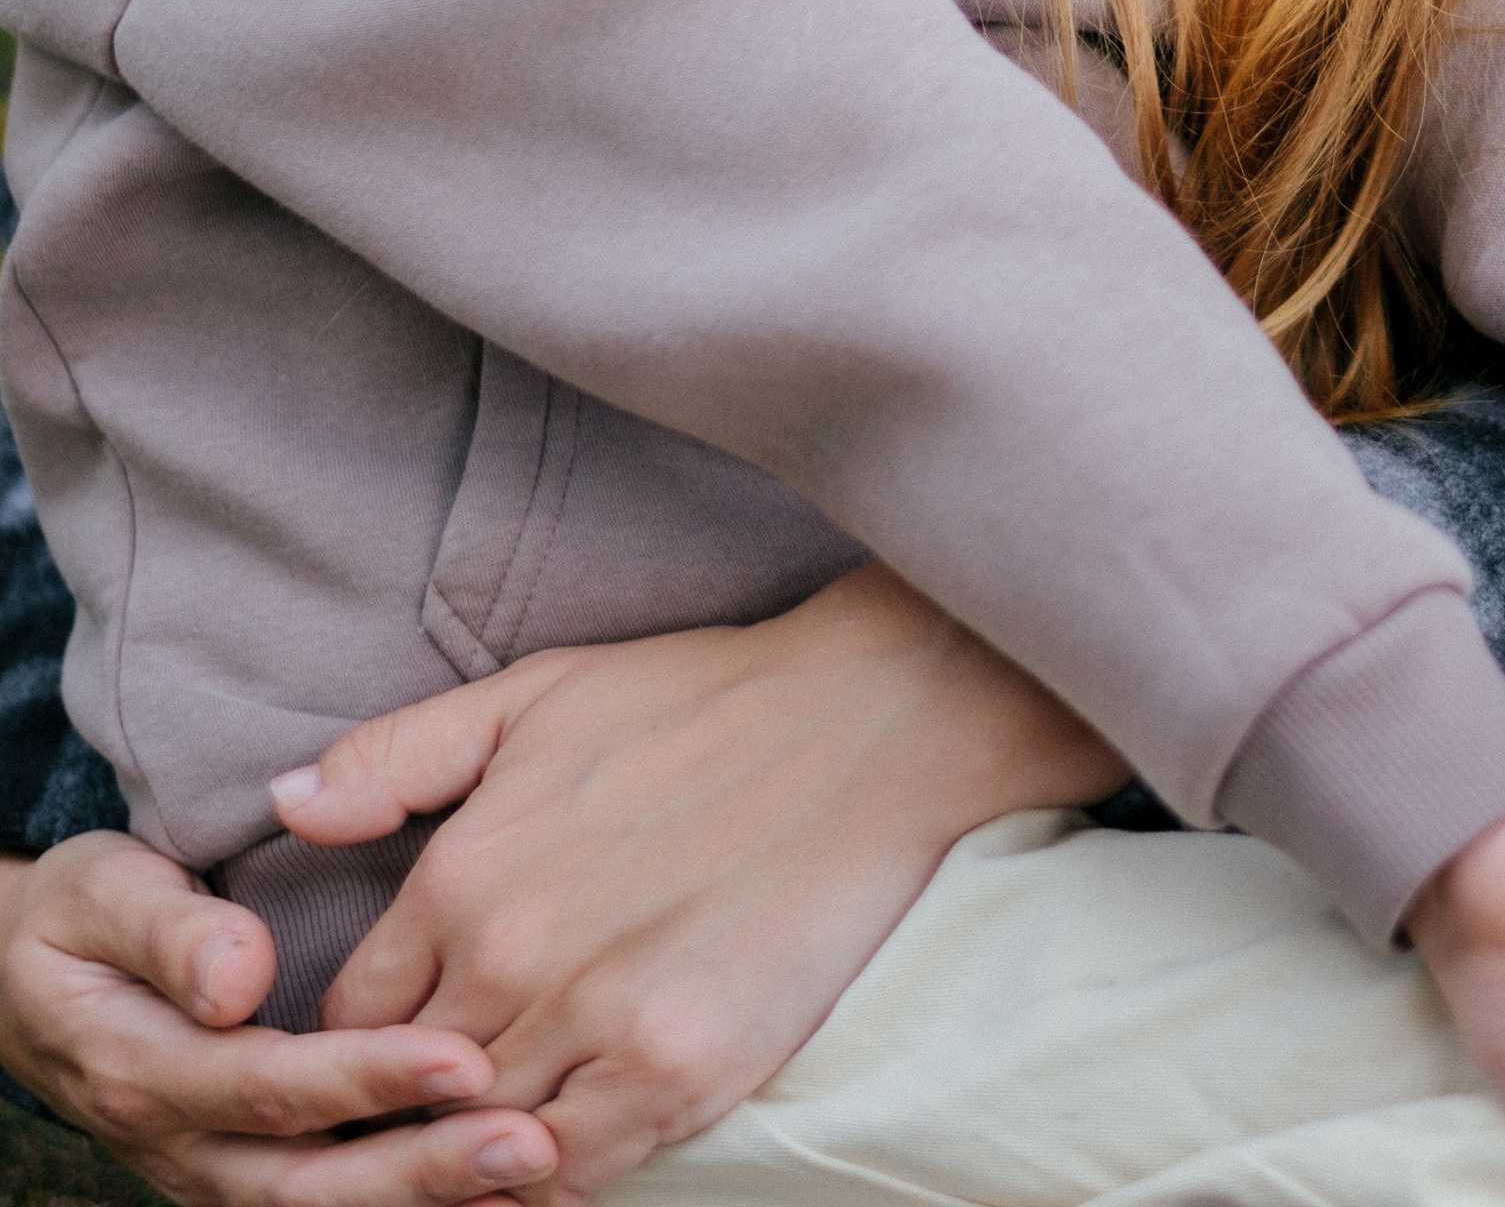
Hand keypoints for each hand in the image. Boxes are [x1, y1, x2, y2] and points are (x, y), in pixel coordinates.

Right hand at [0, 834, 555, 1206]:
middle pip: (310, 1178)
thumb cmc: (82, 921)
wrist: (28, 984)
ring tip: (533, 1163)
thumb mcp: (99, 897)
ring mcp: (216, 1171)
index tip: (461, 1056)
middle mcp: (186, 1143)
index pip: (271, 1085)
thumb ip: (169, 932)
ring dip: (429, 1196)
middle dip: (423, 1165)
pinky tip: (495, 1192)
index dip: (368, 1077)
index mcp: (148, 1068)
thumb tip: (238, 974)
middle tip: (527, 1135)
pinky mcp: (249, 1172)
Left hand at [273, 567, 1120, 1205]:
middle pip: (407, 1093)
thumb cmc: (698, 704)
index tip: (390, 1047)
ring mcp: (594, 1023)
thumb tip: (287, 808)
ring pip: (477, 1147)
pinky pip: (568, 1178)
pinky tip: (553, 1151)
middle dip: (405, 1109)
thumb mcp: (534, 696)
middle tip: (426, 1110)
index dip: (364, 1040)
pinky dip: (544, 1181)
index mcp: (463, 874)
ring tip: (478, 1143)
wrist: (866, 722)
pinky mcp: (677, 1071)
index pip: (354, 1015)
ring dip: (468, 1153)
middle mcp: (510, 959)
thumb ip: (399, 756)